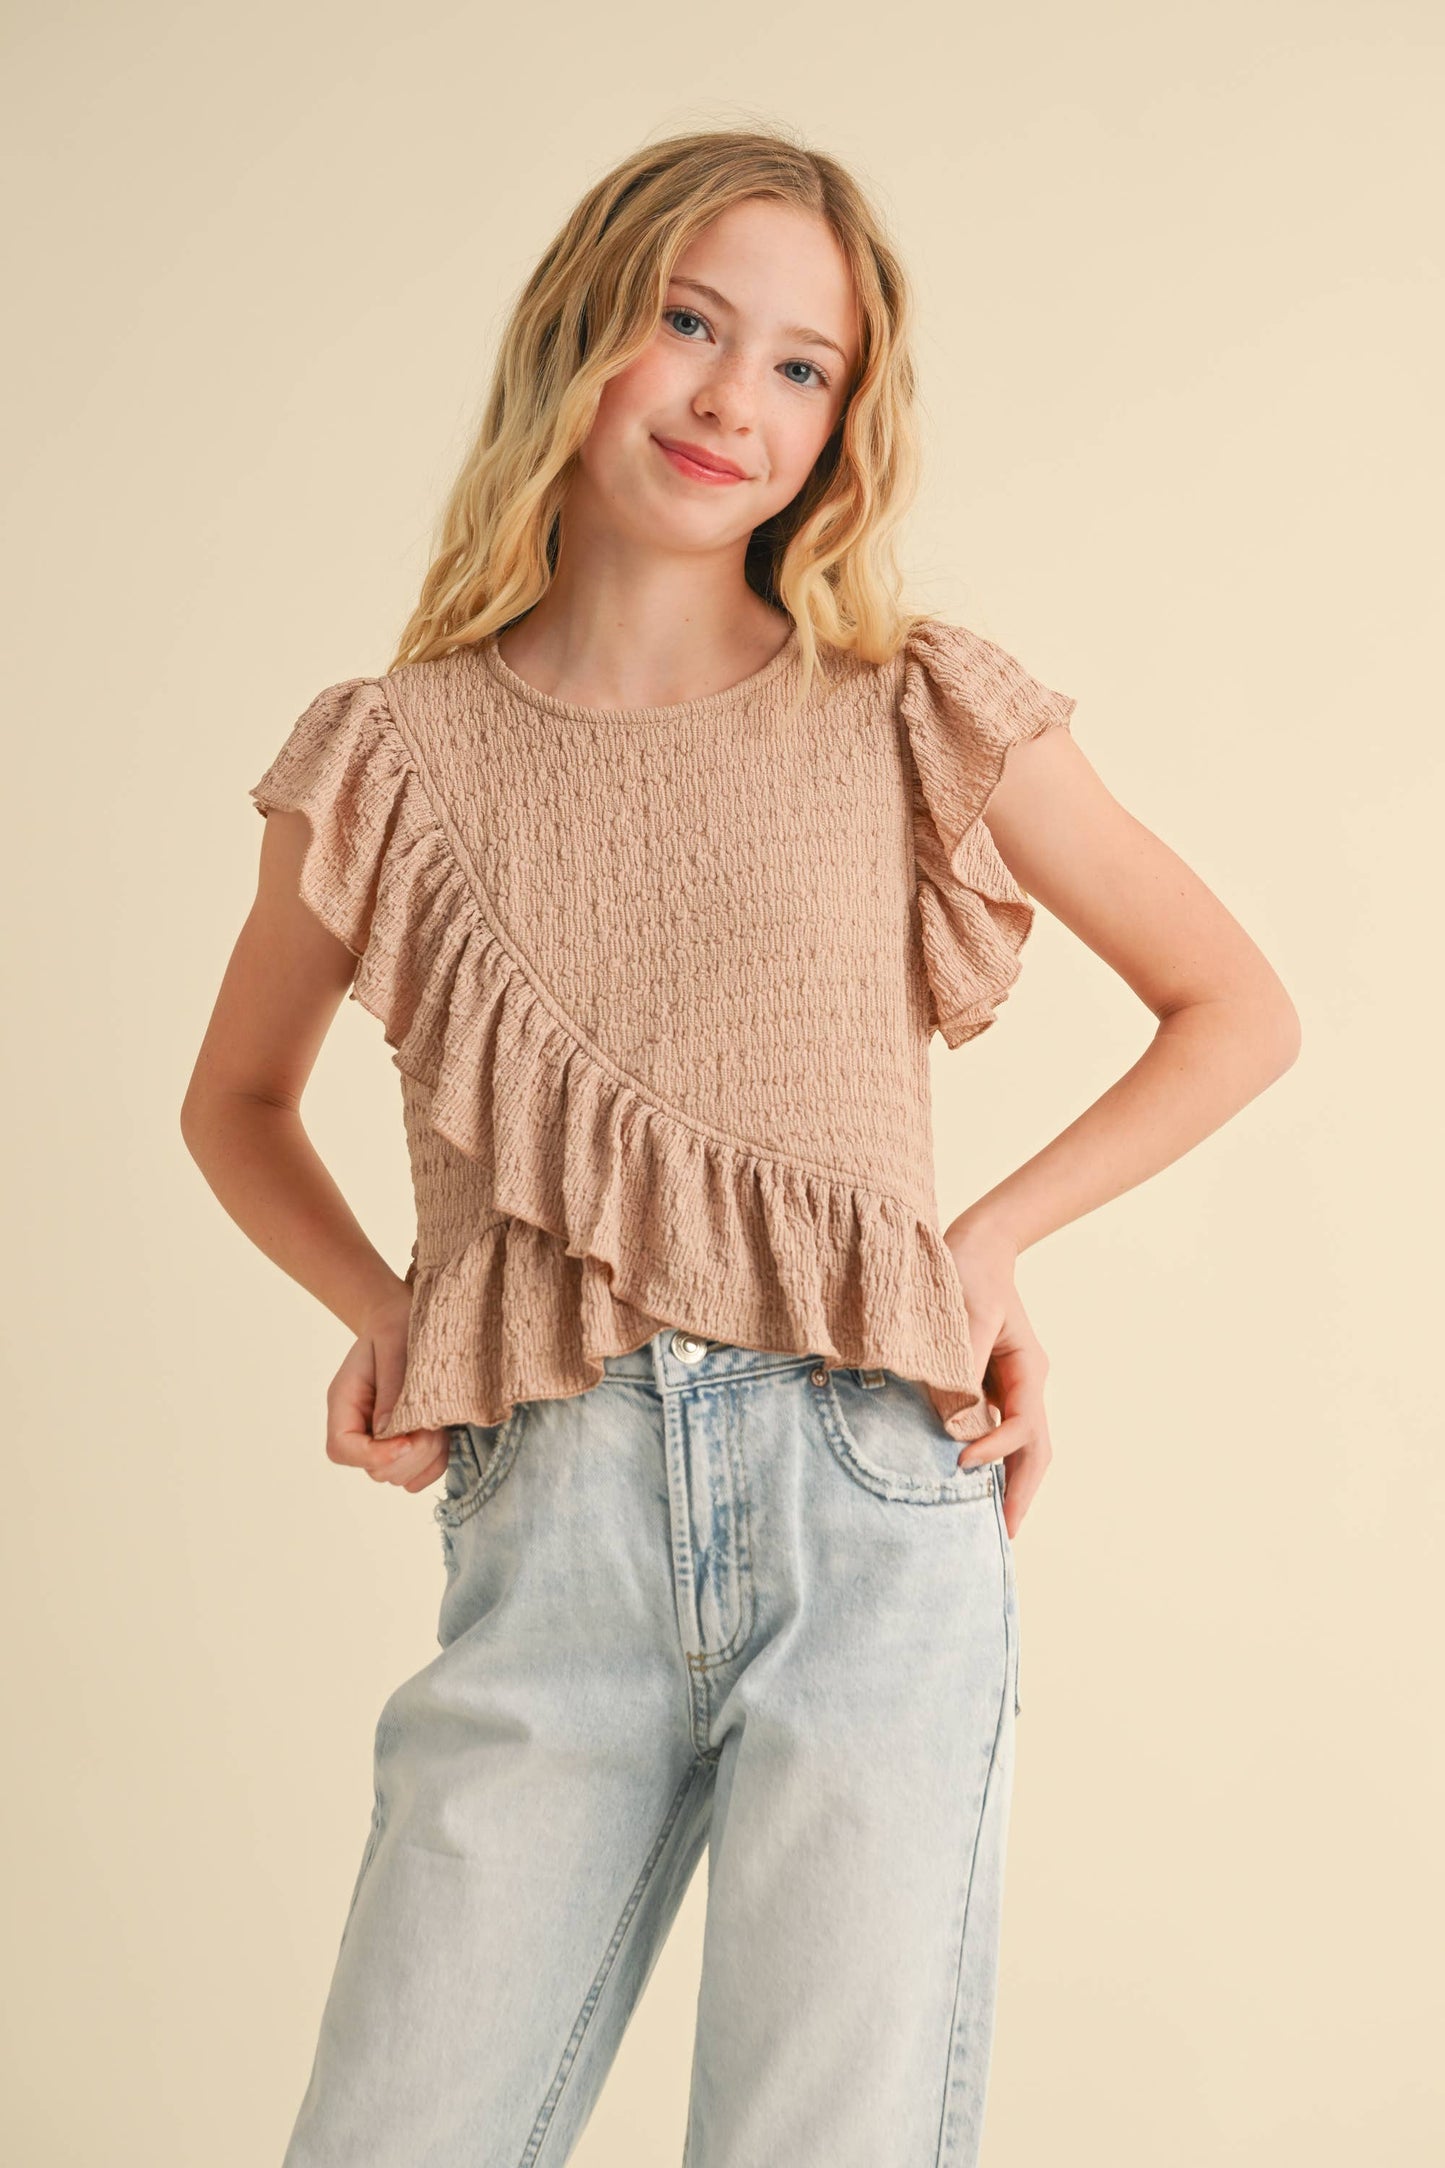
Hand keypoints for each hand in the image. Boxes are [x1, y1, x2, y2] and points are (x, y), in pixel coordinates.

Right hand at [325, 1291, 450, 1494]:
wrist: (405, 1320)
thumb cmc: (397, 1325)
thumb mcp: (395, 1345)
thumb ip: (392, 1387)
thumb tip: (391, 1431)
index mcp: (344, 1402)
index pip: (341, 1448)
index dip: (374, 1455)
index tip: (408, 1441)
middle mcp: (360, 1427)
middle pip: (374, 1470)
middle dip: (410, 1454)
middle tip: (433, 1424)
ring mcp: (383, 1440)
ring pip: (399, 1477)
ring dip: (426, 1458)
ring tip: (440, 1425)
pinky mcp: (407, 1444)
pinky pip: (419, 1475)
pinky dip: (436, 1463)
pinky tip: (445, 1435)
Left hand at [933, 1220, 1052, 1538]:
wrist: (974, 1245)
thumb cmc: (968, 1271)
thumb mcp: (964, 1315)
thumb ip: (961, 1366)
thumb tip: (954, 1421)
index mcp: (1027, 1369)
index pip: (1023, 1426)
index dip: (995, 1449)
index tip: (960, 1461)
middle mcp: (1025, 1384)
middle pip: (1036, 1451)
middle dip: (1022, 1493)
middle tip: (1003, 1536)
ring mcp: (1011, 1387)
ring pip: (1020, 1447)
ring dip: (1008, 1484)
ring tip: (992, 1526)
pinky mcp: (989, 1386)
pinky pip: (995, 1432)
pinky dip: (989, 1461)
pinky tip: (969, 1484)